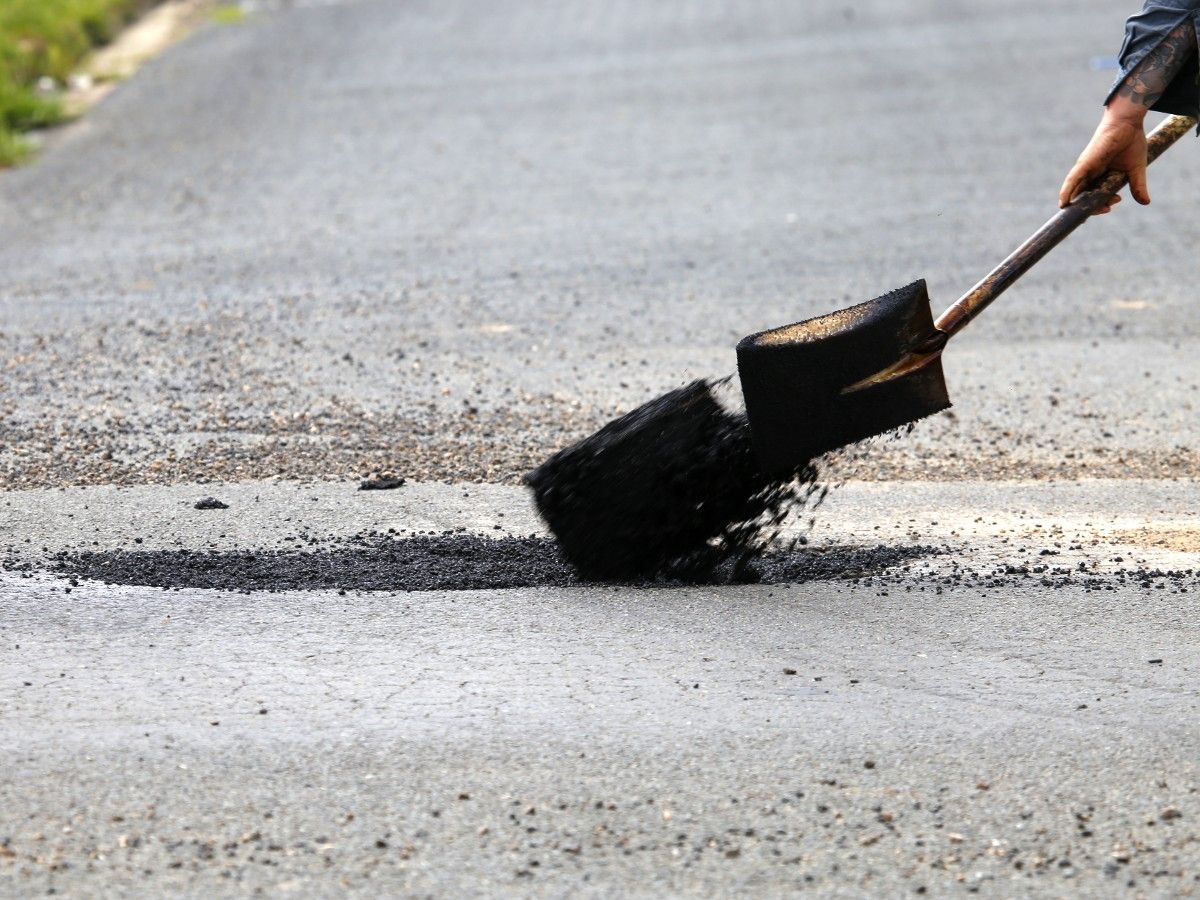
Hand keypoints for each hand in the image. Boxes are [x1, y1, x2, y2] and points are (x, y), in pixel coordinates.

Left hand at [1058, 96, 1148, 214]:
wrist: (1129, 123)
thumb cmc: (1131, 142)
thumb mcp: (1136, 169)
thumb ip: (1137, 186)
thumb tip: (1146, 203)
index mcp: (1101, 176)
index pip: (1095, 196)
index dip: (1099, 205)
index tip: (1109, 208)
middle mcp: (1090, 174)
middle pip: (1085, 196)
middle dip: (1093, 207)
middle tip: (1108, 208)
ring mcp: (1086, 169)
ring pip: (1077, 192)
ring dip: (1081, 204)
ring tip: (1087, 214)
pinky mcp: (1084, 163)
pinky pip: (1072, 180)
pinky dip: (1066, 191)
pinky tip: (1063, 203)